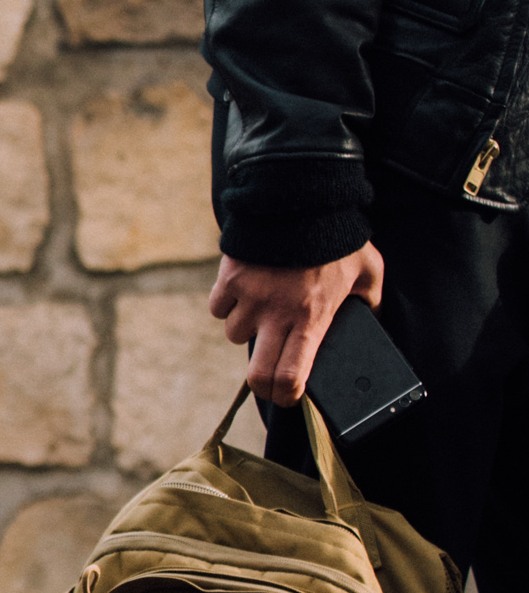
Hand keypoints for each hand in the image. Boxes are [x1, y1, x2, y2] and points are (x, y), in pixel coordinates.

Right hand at [209, 246, 384, 405]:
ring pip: (234, 336)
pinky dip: (227, 306)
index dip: (288, 397)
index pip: (291, 377)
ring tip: (261, 314)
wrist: (300, 196)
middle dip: (262, 385)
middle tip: (269, 379)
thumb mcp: (369, 270)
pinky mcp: (229, 278)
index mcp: (311, 318)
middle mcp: (276, 314)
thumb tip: (373, 319)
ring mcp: (249, 297)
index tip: (291, 396)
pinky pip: (218, 307)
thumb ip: (371, 300)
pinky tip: (243, 293)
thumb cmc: (337, 235)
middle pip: (257, 375)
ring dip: (246, 331)